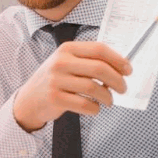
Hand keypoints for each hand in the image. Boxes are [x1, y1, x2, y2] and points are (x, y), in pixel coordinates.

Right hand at [13, 41, 131, 131]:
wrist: (29, 100)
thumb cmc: (55, 81)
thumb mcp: (67, 64)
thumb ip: (89, 62)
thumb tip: (121, 67)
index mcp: (67, 49)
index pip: (99, 49)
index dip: (118, 60)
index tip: (128, 70)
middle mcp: (61, 62)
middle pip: (99, 68)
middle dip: (117, 80)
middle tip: (123, 89)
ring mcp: (56, 80)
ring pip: (94, 88)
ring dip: (107, 97)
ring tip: (108, 101)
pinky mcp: (55, 98)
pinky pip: (85, 104)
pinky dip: (95, 108)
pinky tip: (94, 108)